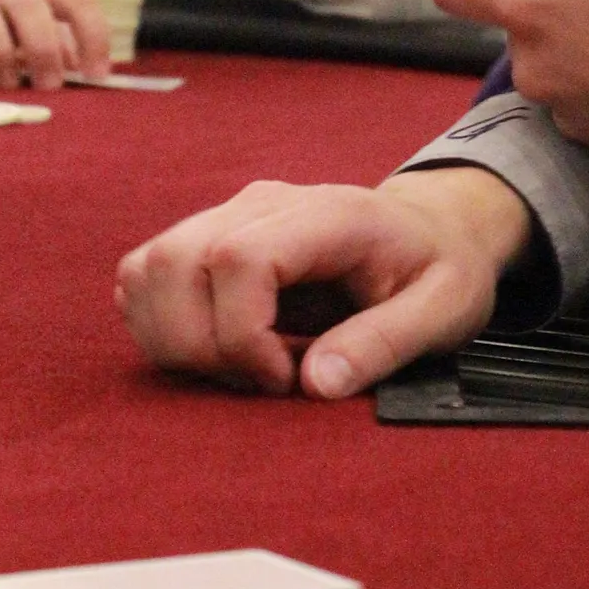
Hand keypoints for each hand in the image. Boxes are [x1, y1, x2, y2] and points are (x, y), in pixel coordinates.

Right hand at [115, 166, 532, 396]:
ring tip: (240, 367)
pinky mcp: (206, 236)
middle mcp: (261, 204)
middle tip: (261, 380)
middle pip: (174, 262)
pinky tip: (219, 351)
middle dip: (199, 345)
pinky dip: (160, 326)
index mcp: (328, 214)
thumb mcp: (444, 311)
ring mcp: (226, 215)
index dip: (241, 334)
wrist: (431, 229)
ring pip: (146, 269)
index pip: (238, 258)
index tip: (284, 379)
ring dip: (172, 338)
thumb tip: (314, 385)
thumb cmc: (440, 270)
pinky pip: (144, 276)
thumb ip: (385, 344)